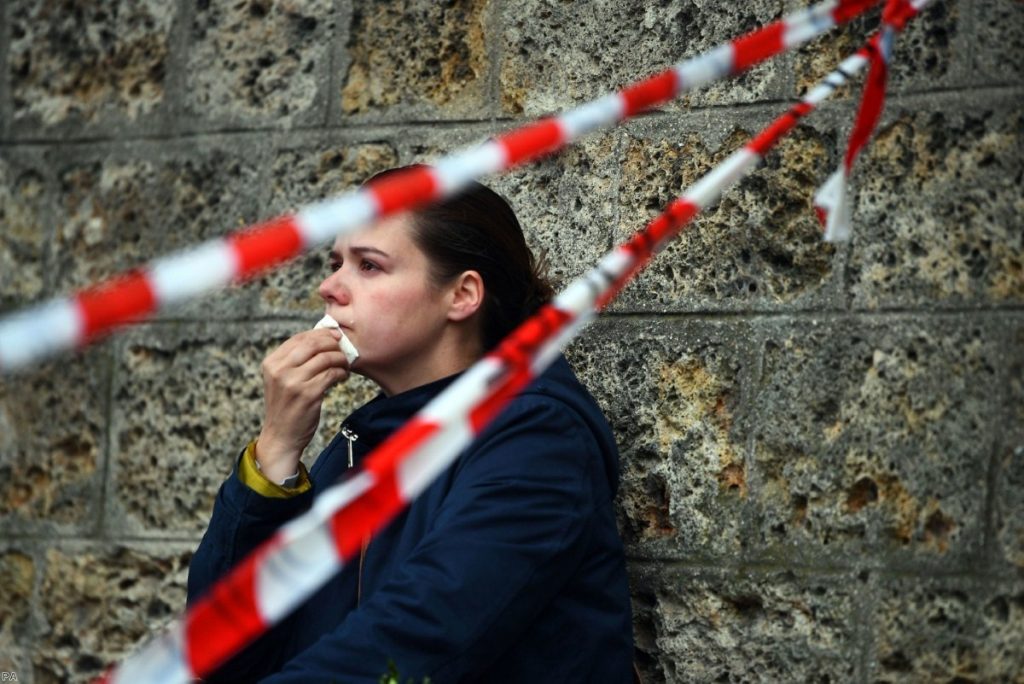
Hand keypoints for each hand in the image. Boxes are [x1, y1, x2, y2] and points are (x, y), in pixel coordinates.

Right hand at [255, 329, 349, 482]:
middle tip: (343, 348)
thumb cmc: (285, 407)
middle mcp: (280, 370)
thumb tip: (323, 339)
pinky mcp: (308, 394)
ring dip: (340, 359)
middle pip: (313, 344)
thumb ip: (295, 361)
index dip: (321, 334)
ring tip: (345, 364)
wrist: (280, 436)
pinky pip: (331, 374)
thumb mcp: (281, 379)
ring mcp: (293, 382)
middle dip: (333, 343)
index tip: (334, 336)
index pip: (299, 338)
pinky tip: (343, 376)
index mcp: (271, 363)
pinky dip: (341, 373)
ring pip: (325, 358)